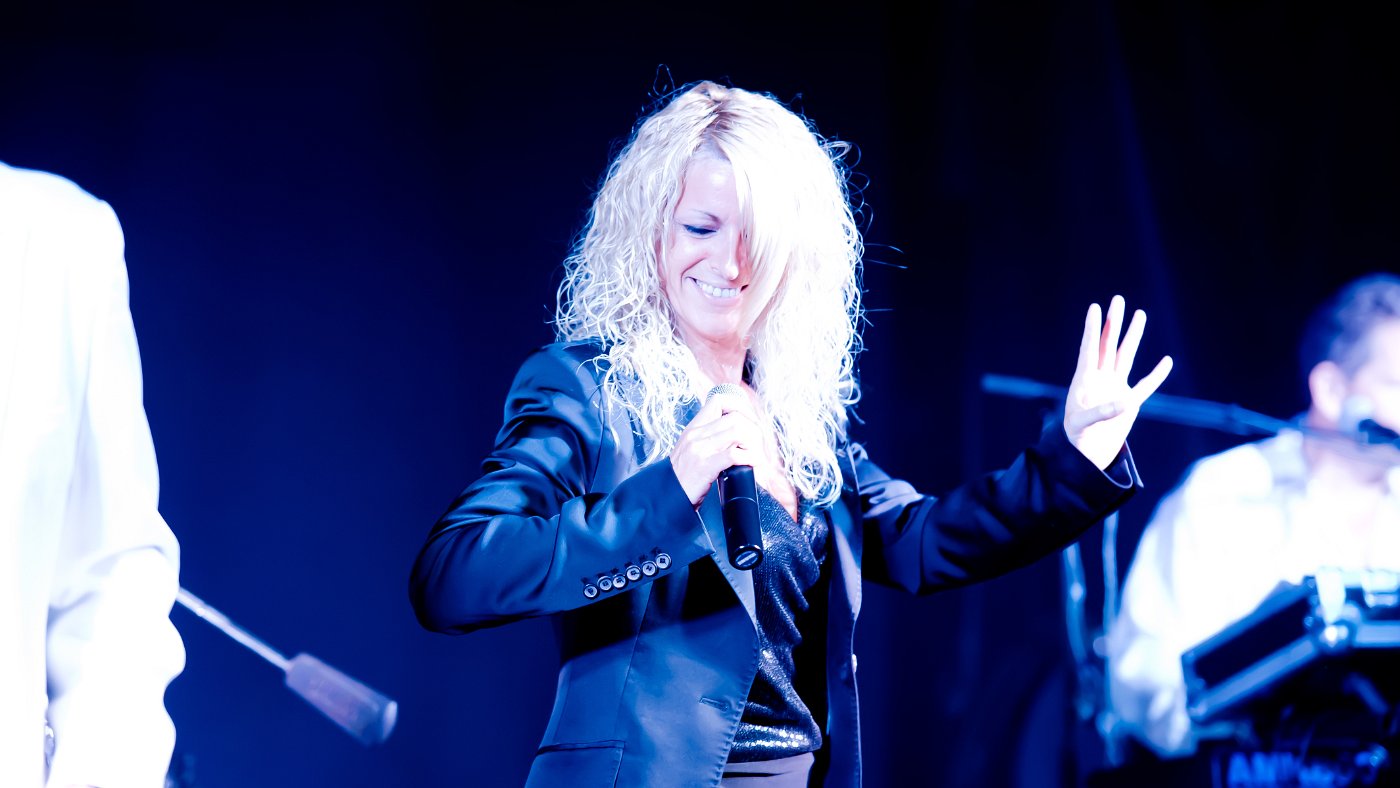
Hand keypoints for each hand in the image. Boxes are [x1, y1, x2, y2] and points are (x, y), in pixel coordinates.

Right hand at [669, 387, 767, 505]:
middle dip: (754, 429)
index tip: (750, 423)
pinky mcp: (705, 467)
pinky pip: (734, 454)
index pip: (719, 401)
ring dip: (754, 443)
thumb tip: (737, 436)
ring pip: (738, 431)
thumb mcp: (691, 450)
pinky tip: (753, 463)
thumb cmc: (683, 478)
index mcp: (693, 428)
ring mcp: (699, 450)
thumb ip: (708, 439)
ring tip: (755, 455)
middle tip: (758, 444)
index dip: (740, 407)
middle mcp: (696, 435)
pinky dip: (750, 457)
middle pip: (735, 416)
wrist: (666, 498)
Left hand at [1064, 294, 1172, 468]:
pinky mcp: (1129, 402)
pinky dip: (1157, 375)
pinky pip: (1146, 386)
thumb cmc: (1076, 435)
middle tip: (1118, 299)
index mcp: (1084, 380)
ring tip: (1139, 314)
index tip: (1095, 308)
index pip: (1089, 349)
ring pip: (1125, 356)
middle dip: (1113, 322)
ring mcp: (1115, 387)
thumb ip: (1102, 412)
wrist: (1085, 450)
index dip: (1091, 329)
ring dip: (1132, 336)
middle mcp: (1100, 378)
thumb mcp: (1082, 424)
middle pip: (1108, 344)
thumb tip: (1126, 402)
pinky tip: (1166, 361)